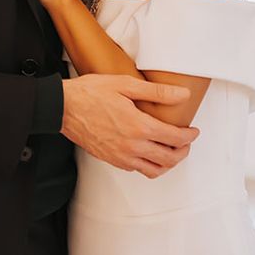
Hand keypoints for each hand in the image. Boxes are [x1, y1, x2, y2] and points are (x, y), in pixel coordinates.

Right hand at [61, 74, 199, 177]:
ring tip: (170, 151)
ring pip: (155, 169)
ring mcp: (121, 156)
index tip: (192, 130)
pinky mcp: (111, 160)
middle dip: (183, 150)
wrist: (62, 107)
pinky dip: (149, 165)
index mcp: (139, 126)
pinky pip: (137, 169)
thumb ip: (156, 92)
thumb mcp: (124, 84)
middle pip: (170, 158)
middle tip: (186, 141)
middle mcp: (133, 146)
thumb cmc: (90, 93)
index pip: (175, 138)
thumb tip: (182, 94)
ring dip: (168, 162)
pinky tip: (147, 152)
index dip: (189, 135)